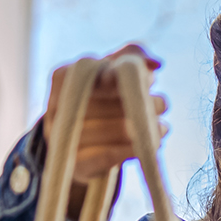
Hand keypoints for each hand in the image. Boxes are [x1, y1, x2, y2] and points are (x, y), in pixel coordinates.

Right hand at [41, 43, 169, 190]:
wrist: (83, 148)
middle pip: (106, 102)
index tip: (147, 79)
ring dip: (145, 127)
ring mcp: (62, 138)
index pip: (89, 70)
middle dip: (141, 102)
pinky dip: (135, 149)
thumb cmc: (103, 100)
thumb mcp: (113, 72)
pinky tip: (154, 144)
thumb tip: (155, 63)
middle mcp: (57, 107)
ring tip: (163, 127)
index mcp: (63, 77)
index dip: (119, 75)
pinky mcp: (76, 165)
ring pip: (113, 129)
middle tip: (163, 104)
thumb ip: (133, 55)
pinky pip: (109, 155)